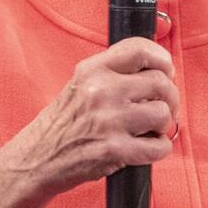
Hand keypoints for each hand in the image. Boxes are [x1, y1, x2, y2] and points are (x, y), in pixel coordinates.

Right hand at [5, 37, 177, 196]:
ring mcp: (108, 120)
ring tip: (151, 128)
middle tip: (164, 106)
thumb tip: (157, 69)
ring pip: (162, 114)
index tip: (166, 70)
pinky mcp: (114, 150)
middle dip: (170, 96)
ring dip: (164, 124)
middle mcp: (101, 91)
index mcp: (93, 70)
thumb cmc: (64, 123)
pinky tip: (149, 146)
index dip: (162, 58)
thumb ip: (113, 72)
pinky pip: (158, 146)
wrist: (37, 158)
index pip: (139, 49)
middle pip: (160, 82)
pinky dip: (161, 148)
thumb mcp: (81, 84)